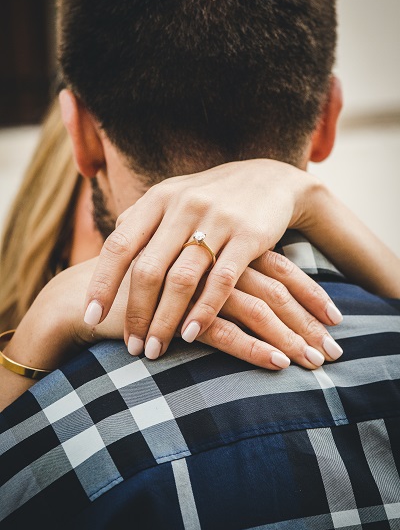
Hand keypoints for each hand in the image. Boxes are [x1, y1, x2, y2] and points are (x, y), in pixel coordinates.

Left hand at [83, 160, 342, 360]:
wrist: (269, 180)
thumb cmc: (211, 198)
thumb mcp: (174, 197)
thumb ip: (142, 220)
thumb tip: (109, 251)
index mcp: (158, 198)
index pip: (119, 245)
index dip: (102, 283)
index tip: (90, 317)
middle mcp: (183, 206)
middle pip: (147, 269)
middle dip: (135, 313)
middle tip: (131, 347)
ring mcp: (217, 219)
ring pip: (181, 280)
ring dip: (164, 320)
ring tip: (154, 350)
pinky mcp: (248, 235)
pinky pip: (221, 281)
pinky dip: (203, 311)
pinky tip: (190, 335)